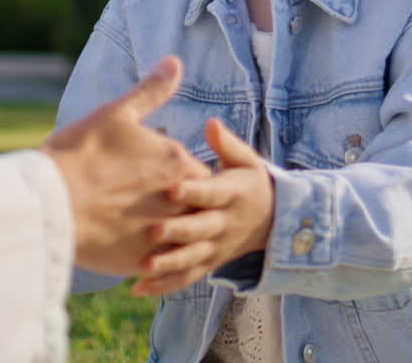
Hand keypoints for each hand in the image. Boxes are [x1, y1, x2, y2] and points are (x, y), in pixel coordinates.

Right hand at [42, 56, 211, 275]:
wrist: (47, 201)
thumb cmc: (79, 153)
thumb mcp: (116, 114)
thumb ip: (151, 91)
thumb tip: (175, 61)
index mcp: (177, 163)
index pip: (199, 173)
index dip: (182, 175)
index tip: (163, 178)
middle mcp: (178, 199)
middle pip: (194, 205)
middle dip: (180, 204)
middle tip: (149, 202)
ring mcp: (162, 233)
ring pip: (180, 234)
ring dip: (168, 230)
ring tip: (141, 226)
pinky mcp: (142, 261)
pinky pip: (160, 262)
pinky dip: (152, 256)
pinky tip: (131, 247)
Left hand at [131, 118, 274, 296]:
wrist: (272, 220)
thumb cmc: (248, 181)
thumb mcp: (245, 160)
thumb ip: (227, 144)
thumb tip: (212, 123)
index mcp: (233, 193)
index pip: (211, 193)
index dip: (193, 191)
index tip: (170, 189)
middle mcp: (225, 223)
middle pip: (201, 228)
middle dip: (178, 231)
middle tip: (153, 231)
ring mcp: (217, 246)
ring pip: (193, 258)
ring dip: (169, 263)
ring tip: (143, 267)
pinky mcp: (209, 263)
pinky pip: (188, 277)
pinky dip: (165, 285)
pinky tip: (139, 288)